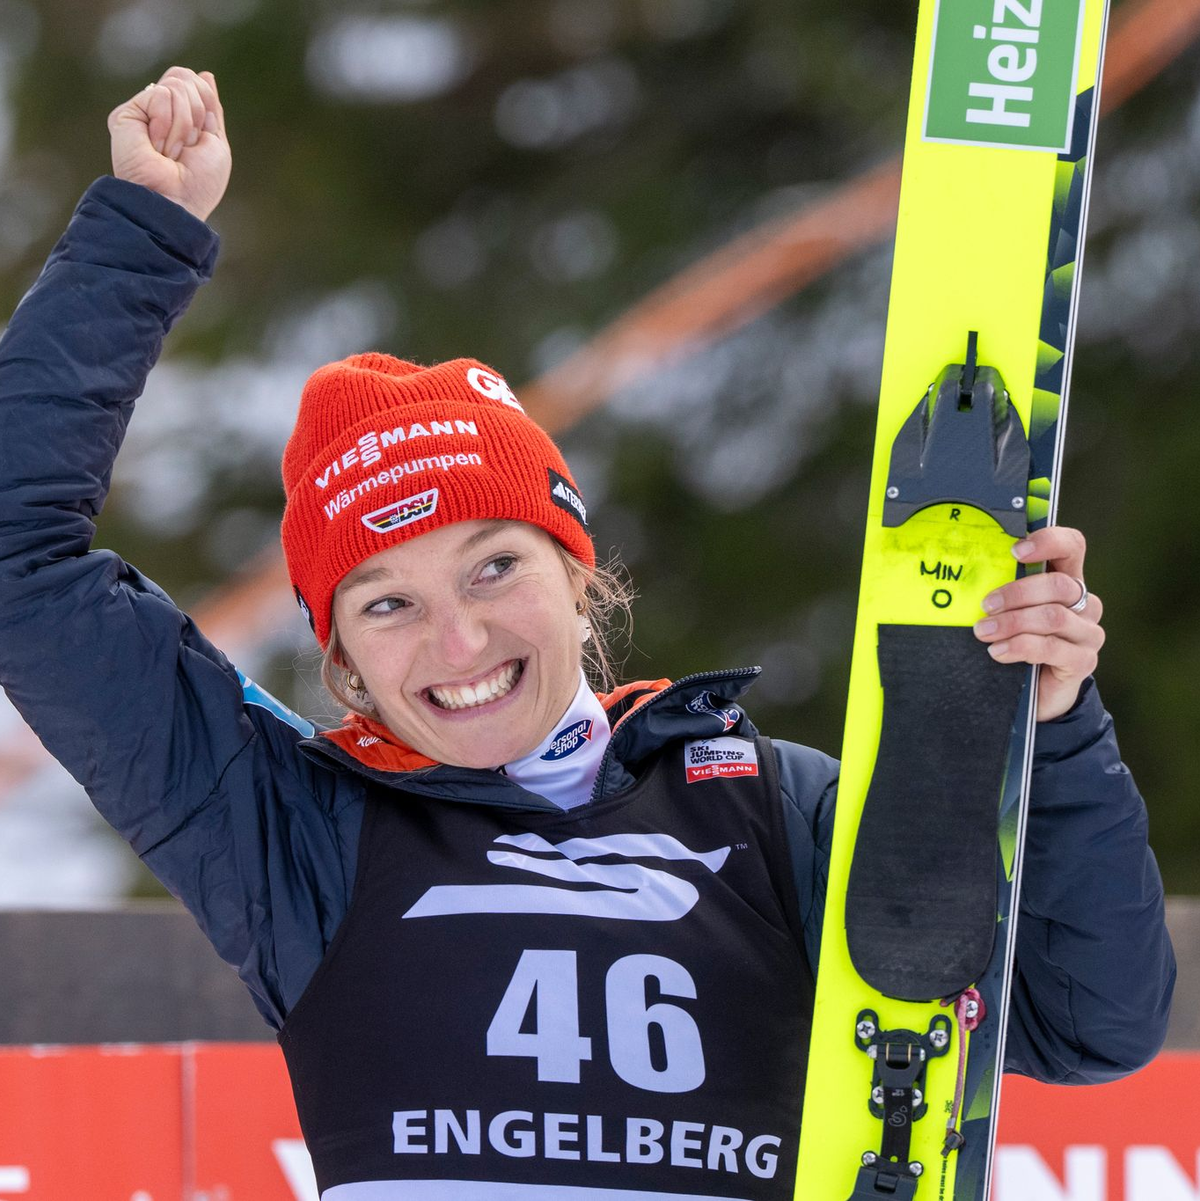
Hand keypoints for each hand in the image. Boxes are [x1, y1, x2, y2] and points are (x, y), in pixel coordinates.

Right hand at [107, 67, 230, 222]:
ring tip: (170, 152)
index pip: (194, 82)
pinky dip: (169, 124)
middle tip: (186, 147)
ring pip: (175, 85)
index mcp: (180, 118)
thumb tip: (205, 75)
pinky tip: (157, 146)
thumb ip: (211, 109)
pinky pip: (161, 95)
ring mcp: (142, 113)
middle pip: (184, 77)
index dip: (206, 103)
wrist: (175, 202)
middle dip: (197, 114)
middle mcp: (158, 112)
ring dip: (184, 125)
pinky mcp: (126, 114)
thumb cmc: (198, 184)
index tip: (201, 137)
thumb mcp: (216, 144)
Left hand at [972, 525, 1104, 721]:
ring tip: (983, 632)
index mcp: (1066, 582)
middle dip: (1016, 592)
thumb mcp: (1010, 614)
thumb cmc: (1017, 643)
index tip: (1015, 550)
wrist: (1035, 694)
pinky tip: (998, 652)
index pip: (1071, 547)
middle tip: (985, 605)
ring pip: (1053, 617)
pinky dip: (1020, 647)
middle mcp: (1084, 604)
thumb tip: (966, 579)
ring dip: (1012, 622)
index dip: (1049, 541)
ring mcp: (1087, 633)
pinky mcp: (1083, 661)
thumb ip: (1003, 595)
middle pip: (1059, 585)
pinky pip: (1051, 648)